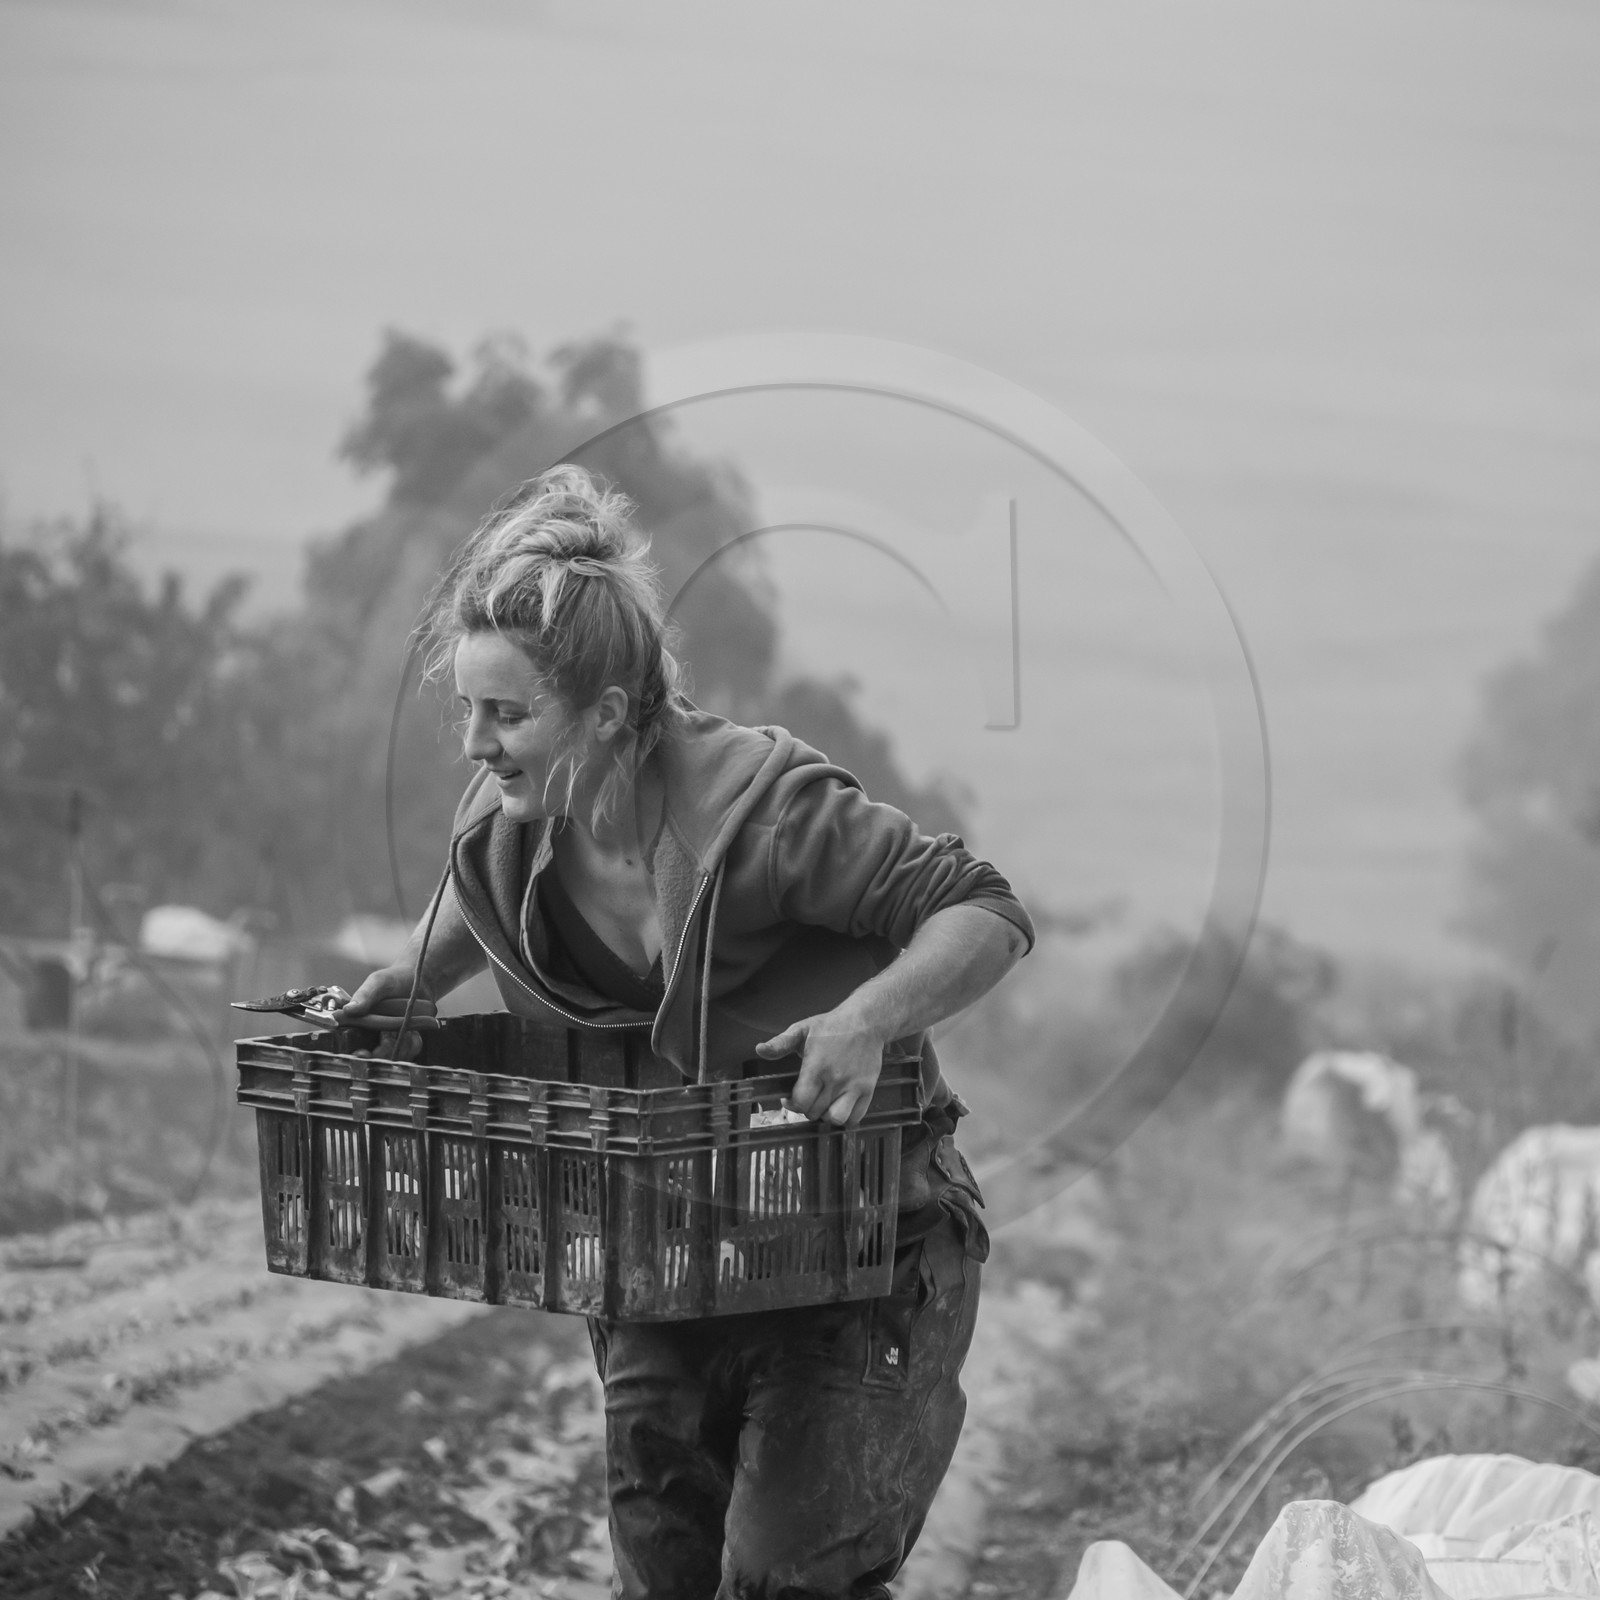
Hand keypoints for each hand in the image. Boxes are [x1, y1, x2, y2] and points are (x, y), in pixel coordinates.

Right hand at [335, 965, 439, 1061]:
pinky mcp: (404, 1044)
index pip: (351, 1047)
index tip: (362, 1052)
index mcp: (356, 1023)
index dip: (357, 1055)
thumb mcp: (378, 983)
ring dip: (402, 1044)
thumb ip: (364, 995)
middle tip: (388, 1035)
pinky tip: (414, 1030)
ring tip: (404, 1026)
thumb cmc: (393, 980)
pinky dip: (413, 1043)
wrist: (418, 980)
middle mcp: (370, 1036)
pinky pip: (409, 1052)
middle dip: (383, 1050)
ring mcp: (388, 1042)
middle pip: (374, 1058)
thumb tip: (348, 1010)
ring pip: (393, 1058)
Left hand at [753, 1009, 884, 1128]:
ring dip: (826, 1115)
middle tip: (807, 1097)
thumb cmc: (832, 1026)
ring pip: (836, 1118)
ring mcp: (854, 1086)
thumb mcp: (802, 1029)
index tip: (790, 1098)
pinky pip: (855, 1118)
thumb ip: (780, 1043)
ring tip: (823, 1103)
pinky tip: (839, 1106)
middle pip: (815, 1112)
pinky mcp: (868, 1089)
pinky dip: (846, 1118)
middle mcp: (836, 1079)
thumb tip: (760, 1050)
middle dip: (807, 1108)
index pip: (801, 1101)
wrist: (866, 1021)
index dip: (791, 1103)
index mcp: (817, 1066)